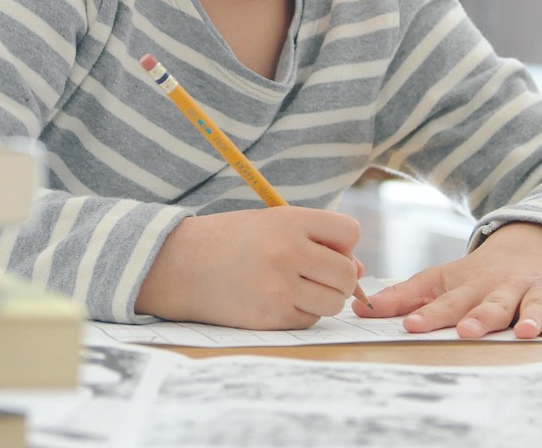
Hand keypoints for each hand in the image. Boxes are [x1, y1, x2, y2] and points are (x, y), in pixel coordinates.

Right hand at [135, 206, 362, 329]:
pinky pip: (309, 320)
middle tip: (313, 273)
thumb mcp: (273, 224)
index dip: (343, 243)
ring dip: (323, 298)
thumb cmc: (233, 241)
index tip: (323, 247)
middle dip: (339, 277)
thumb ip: (317, 241)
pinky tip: (276, 299)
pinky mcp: (271, 317)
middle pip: (348, 274)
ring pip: (334, 303)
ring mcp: (280, 288)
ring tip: (295, 287)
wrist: (182, 265)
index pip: (350, 233)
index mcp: (290, 221)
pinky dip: (300, 313)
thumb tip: (359, 273)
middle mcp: (289, 253)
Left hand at [353, 221, 541, 337]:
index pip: (445, 301)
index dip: (428, 314)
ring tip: (522, 331)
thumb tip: (360, 308)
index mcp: (467, 285)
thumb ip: (404, 296)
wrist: (529, 246)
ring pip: (529, 303)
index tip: (410, 326)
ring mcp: (530, 290)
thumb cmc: (477, 274)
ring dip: (527, 316)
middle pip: (488, 303)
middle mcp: (499, 287)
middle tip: (466, 331)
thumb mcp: (440, 279)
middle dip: (478, 317)